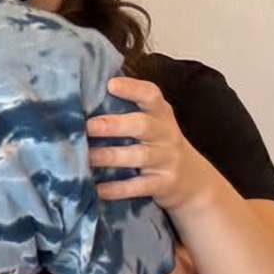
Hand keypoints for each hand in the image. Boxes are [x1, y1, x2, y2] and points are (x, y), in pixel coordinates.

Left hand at [89, 76, 206, 209]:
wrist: (193, 180)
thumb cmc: (158, 145)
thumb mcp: (152, 124)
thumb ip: (125, 111)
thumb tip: (81, 95)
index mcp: (160, 114)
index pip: (151, 95)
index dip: (133, 88)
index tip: (111, 84)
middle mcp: (165, 134)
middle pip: (143, 125)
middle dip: (115, 125)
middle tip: (88, 126)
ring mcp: (167, 159)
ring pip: (139, 156)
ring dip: (110, 156)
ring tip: (84, 157)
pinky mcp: (164, 184)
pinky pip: (139, 186)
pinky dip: (117, 189)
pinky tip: (97, 189)